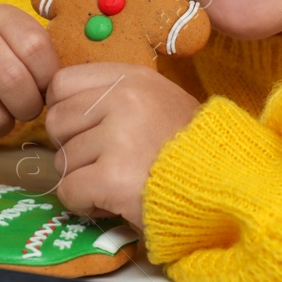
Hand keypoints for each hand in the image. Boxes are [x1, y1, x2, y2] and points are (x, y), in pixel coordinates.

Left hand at [44, 62, 201, 226]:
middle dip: (73, 148)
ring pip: (62, 160)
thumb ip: (115, 99)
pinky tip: (112, 202)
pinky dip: (85, 204)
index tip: (87, 131)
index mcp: (132, 78)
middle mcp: (123, 99)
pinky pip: (69, 190)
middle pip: (57, 122)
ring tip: (118, 183)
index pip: (61, 84)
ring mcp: (118, 136)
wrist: (225, 187)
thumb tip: (63, 109)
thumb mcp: (158, 103)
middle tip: (105, 163)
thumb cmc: (189, 151)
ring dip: (83, 179)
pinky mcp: (112, 176)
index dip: (67, 112)